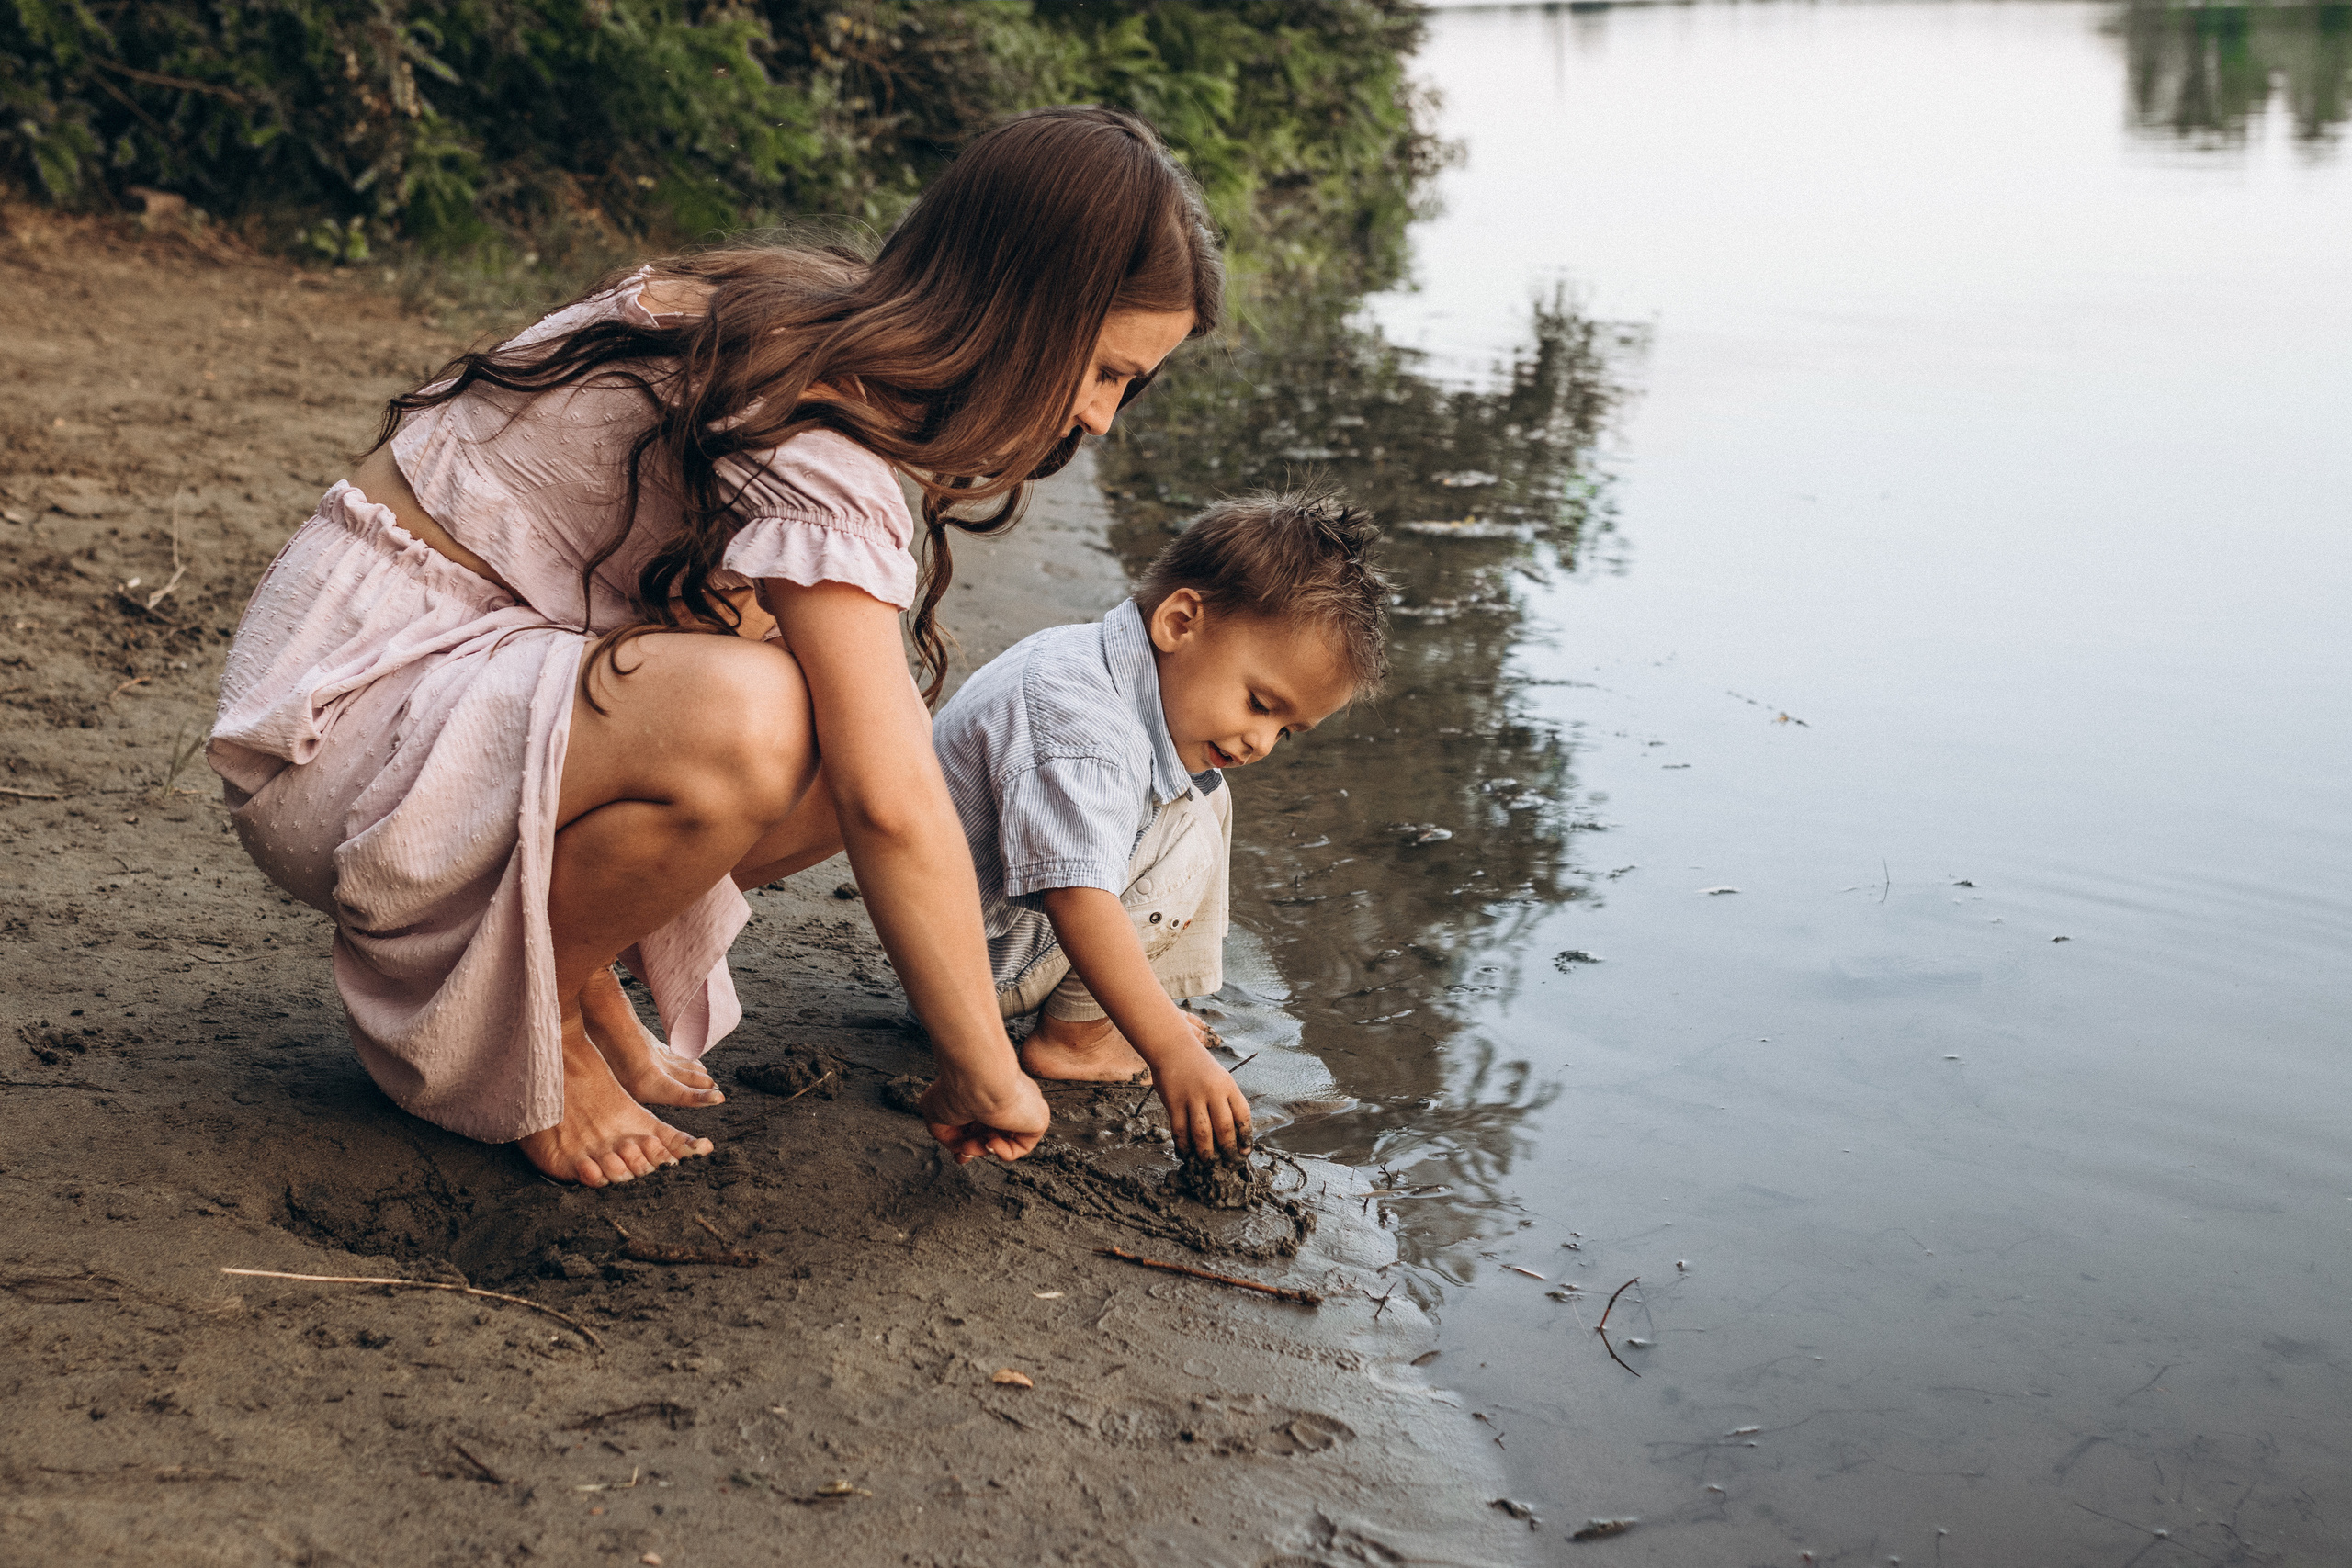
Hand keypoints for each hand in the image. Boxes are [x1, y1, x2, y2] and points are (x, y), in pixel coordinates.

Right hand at [919, 1064, 1050, 1163]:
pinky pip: (1023, 1146)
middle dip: (974, 1147)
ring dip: (984, 1149)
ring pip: (1005, 1141)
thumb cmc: (957, 1087)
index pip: (981, 1121)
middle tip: (963, 1148)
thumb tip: (958, 1148)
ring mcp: (1022, 1108)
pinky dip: (1004, 1152)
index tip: (958, 1150)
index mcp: (985, 1092)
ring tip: (971, 1144)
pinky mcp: (1037, 1119)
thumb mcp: (935, 1112)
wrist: (980, 1079)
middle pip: (992, 1133)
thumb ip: (943, 1132)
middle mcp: (1005, 1098)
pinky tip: (992, 1142)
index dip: (968, 1140)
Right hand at [1152, 1039, 1251, 1160]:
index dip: (1245, 1137)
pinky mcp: (1174, 1103)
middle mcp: (1213, 1092)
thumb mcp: (1220, 1078)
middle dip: (1227, 1150)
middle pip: (1224, 1128)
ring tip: (1207, 1162)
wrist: (1172, 1047)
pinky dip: (1183, 1145)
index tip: (1245, 1151)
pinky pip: (1180, 1130)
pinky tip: (1185, 1153)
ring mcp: (1192, 1098)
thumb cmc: (1198, 1065)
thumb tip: (1231, 1134)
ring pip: (1202, 1133)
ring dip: (1205, 1152)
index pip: (1243, 1115)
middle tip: (1227, 1163)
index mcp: (1228, 1086)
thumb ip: (1226, 1101)